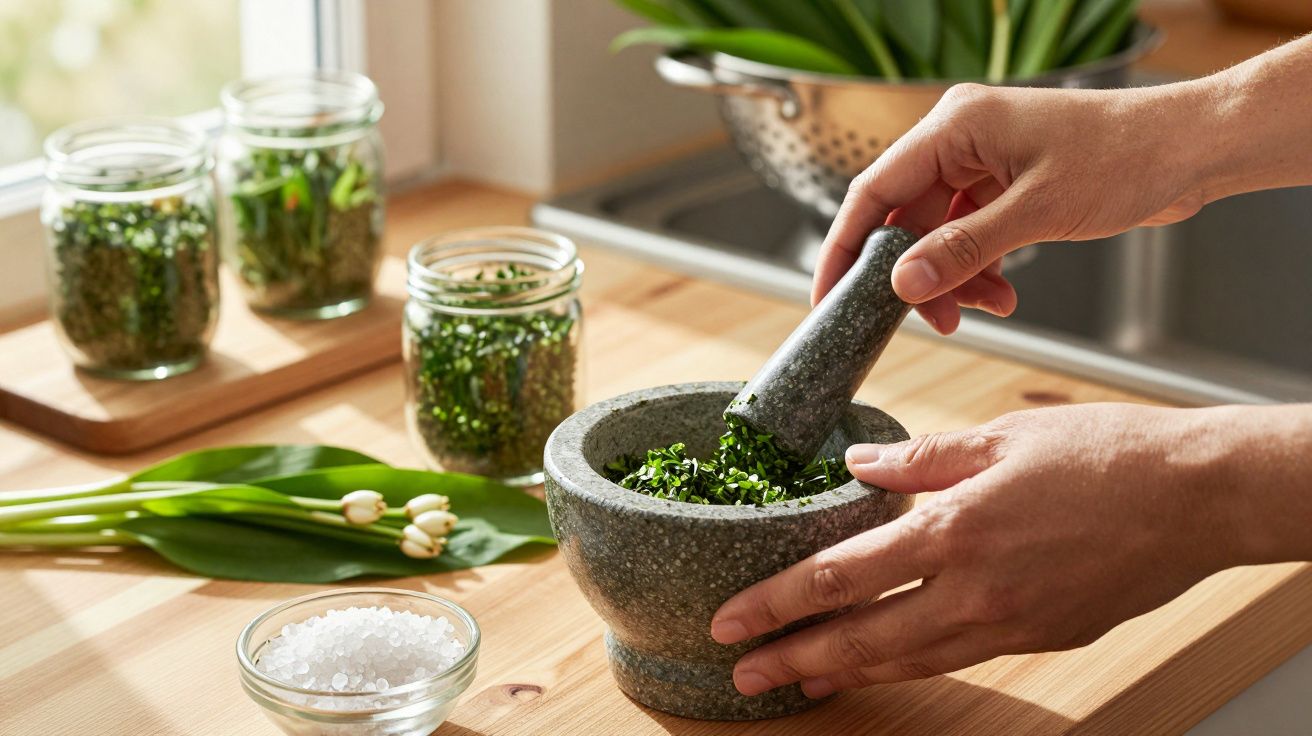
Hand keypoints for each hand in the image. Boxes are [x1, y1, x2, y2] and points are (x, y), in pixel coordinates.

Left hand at [710, 403, 1311, 697]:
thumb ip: (922, 458)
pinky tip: (881, 665)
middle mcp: (974, 589)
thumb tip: (860, 464)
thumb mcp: (1001, 436)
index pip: (840, 577)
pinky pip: (956, 658)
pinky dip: (908, 666)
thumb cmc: (1104, 454)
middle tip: (742, 672)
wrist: (1196, 497)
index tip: (732, 618)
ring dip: (845, 672)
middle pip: (861, 637)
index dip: (778, 602)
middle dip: (794, 658)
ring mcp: (1009, 623)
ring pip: (907, 660)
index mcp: (955, 529)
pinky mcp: (1039, 636)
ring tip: (797, 680)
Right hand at [813, 81, 1210, 333]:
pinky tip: (1001, 294)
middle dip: (915, 275)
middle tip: (927, 320)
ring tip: (983, 310)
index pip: (873, 190)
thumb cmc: (1126, 157)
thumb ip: (962, 251)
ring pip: (938, 233)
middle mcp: (961, 139)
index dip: (845, 246)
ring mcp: (983, 162)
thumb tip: (903, 285)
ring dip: (953, 278)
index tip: (827, 294)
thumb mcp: (1036, 212)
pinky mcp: (1006, 184)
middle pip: (905, 218)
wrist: (1193, 149)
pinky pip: (969, 234)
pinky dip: (978, 268)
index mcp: (955, 126)